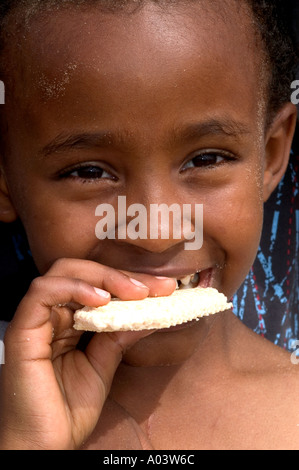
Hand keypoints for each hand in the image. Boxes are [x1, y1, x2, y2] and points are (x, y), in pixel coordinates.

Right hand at [0, 259, 175, 448]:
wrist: (44, 446)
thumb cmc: (68, 411)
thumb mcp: (103, 365)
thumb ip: (118, 335)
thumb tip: (148, 312)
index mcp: (68, 321)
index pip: (97, 285)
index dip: (130, 282)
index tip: (163, 288)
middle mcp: (51, 315)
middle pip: (82, 272)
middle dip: (120, 275)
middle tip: (153, 287)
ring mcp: (35, 320)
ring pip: (63, 272)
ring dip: (102, 277)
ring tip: (133, 292)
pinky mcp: (22, 329)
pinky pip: (42, 292)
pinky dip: (74, 287)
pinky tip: (101, 298)